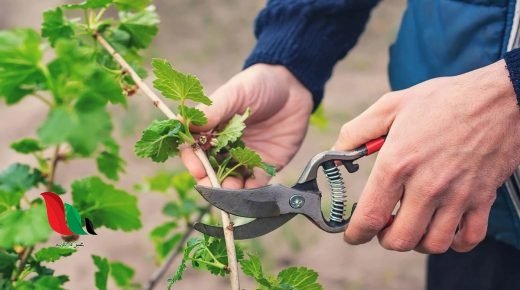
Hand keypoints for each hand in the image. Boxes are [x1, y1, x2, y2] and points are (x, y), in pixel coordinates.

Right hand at [181, 64, 312, 188]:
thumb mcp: (234, 93)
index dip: (193, 161)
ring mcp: (246, 158)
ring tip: (230, 189)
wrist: (294, 87)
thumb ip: (212, 111)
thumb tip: (184, 125)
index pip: (195, 150)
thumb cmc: (259, 84)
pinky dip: (251, 190)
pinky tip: (249, 190)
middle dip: (209, 180)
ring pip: (232, 180)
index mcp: (213, 130)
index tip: (196, 168)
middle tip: (211, 185)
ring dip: (229, 189)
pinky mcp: (266, 165)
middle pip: (211, 170)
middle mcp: (226, 147)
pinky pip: (256, 183)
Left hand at [334, 60, 519, 252]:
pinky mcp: (482, 198)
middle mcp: (427, 186)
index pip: (370, 216)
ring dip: (417, 242)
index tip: (352, 235)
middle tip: (383, 226)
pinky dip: (453, 242)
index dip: (356, 233)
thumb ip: (356, 132)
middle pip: (400, 239)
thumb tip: (336, 153)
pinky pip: (468, 239)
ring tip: (411, 225)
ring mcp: (458, 195)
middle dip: (385, 239)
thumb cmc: (443, 100)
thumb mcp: (390, 106)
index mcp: (398, 163)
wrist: (499, 97)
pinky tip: (443, 227)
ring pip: (432, 244)